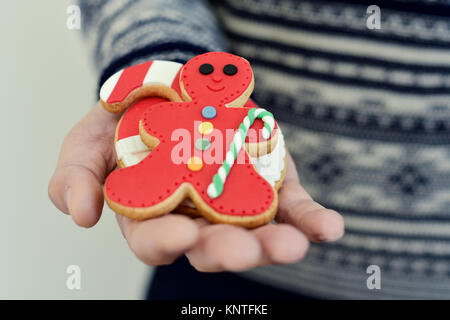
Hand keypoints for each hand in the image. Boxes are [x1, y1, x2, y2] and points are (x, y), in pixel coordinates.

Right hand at [49, 102, 343, 271]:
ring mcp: (236, 205)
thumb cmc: (122, 123)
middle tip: (244, 250)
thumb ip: (75, 177)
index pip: (156, 242)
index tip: (180, 236)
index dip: (165, 242)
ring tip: (292, 245)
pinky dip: (311, 220)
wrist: (168, 90)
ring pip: (257, 233)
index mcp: (152, 218)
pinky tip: (328, 228)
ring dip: (276, 243)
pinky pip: (292, 207)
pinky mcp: (269, 186)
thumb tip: (81, 215)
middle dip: (229, 250)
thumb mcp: (87, 142)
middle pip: (213, 246)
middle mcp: (198, 219)